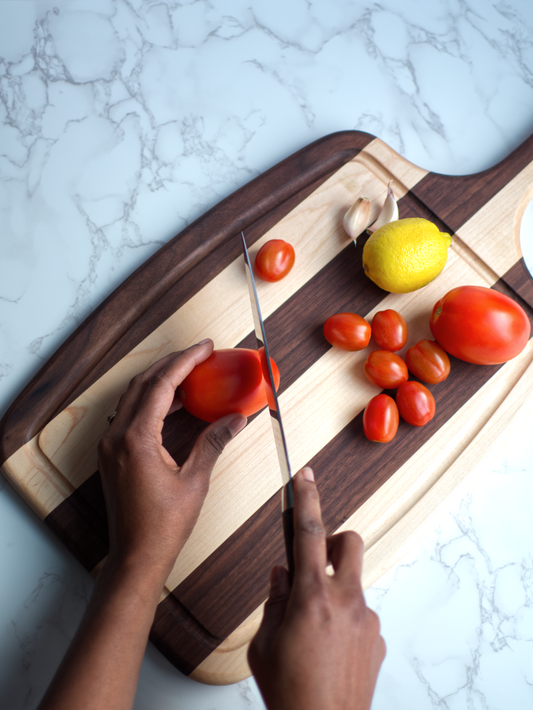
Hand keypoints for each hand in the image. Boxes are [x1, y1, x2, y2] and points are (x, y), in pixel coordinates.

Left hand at [98, 339, 246, 583]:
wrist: (136, 556)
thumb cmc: (164, 525)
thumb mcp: (195, 480)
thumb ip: (214, 442)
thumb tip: (237, 418)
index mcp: (137, 438)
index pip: (162, 384)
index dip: (185, 360)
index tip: (205, 347)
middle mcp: (117, 436)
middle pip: (143, 382)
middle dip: (173, 363)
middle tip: (200, 354)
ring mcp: (110, 444)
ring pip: (133, 395)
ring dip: (160, 379)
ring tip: (190, 372)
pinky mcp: (111, 454)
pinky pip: (129, 413)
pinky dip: (151, 399)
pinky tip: (173, 403)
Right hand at [248, 468, 384, 709]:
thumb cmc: (291, 692)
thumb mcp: (264, 643)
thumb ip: (274, 601)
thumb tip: (282, 577)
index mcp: (312, 597)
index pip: (308, 532)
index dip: (307, 497)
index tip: (306, 475)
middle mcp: (346, 601)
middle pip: (349, 543)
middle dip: (333, 541)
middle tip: (315, 561)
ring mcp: (366, 620)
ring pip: (351, 584)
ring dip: (333, 592)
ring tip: (313, 630)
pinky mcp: (377, 638)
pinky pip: (358, 614)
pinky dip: (343, 620)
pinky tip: (328, 648)